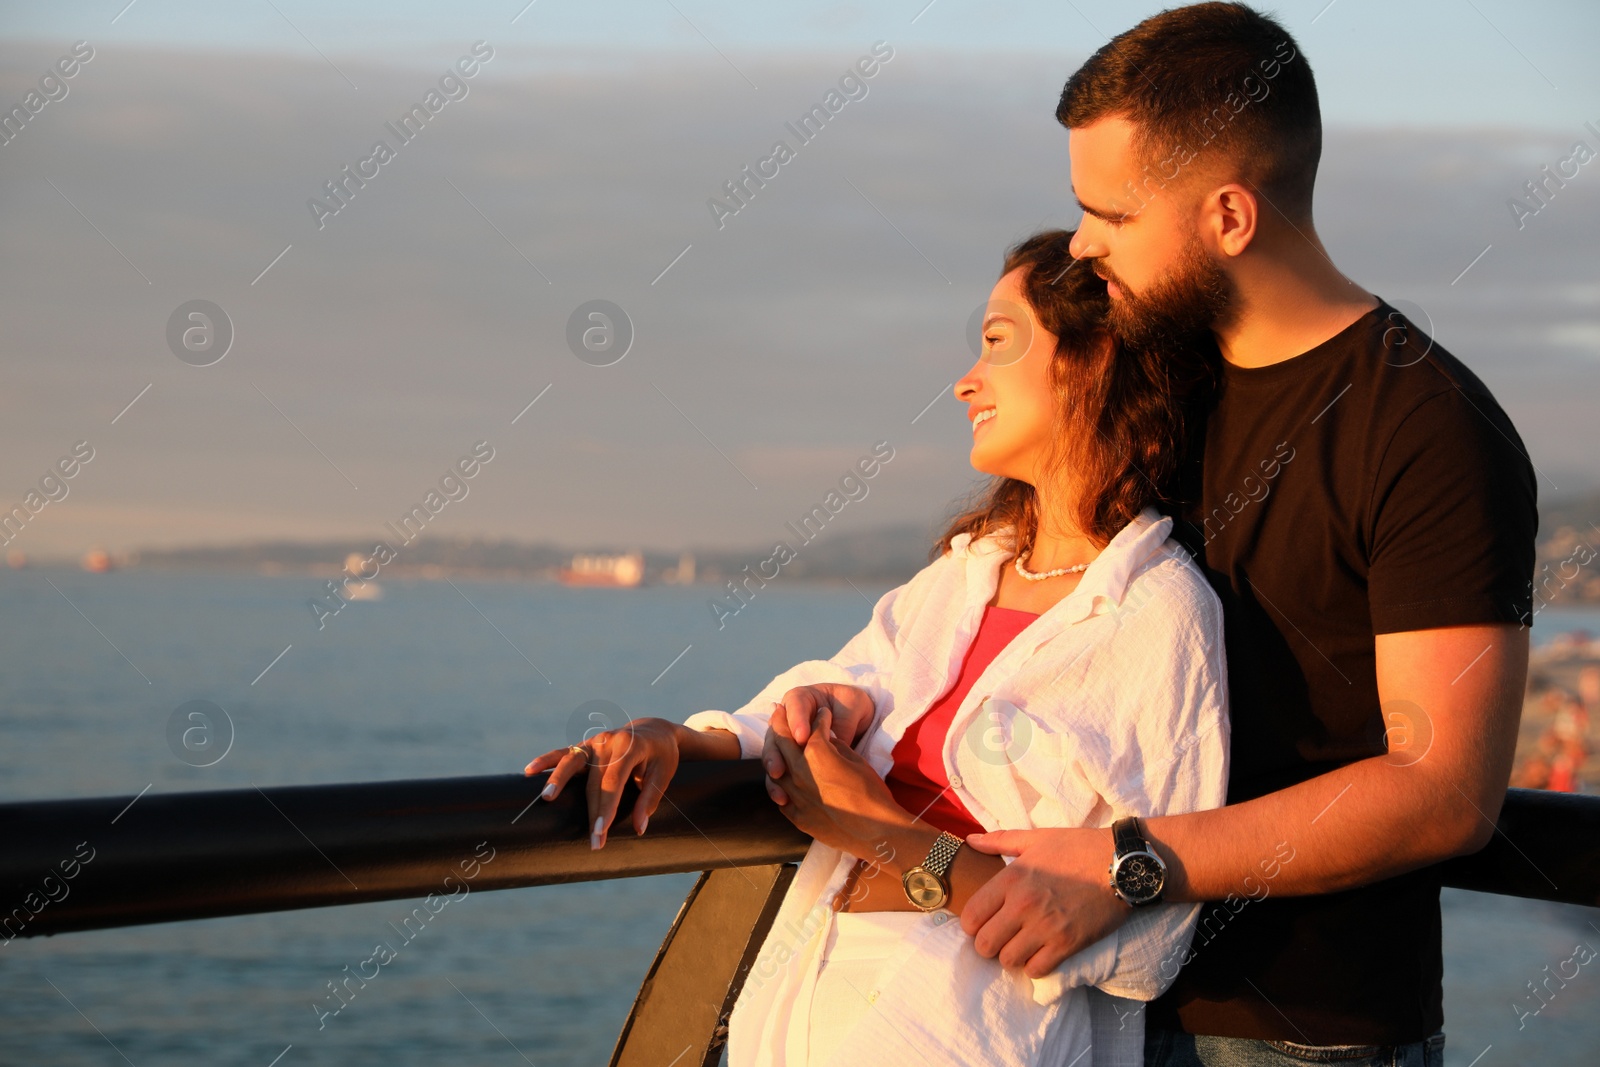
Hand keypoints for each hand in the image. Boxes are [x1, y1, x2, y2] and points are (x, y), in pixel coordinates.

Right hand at [524, 717, 689, 849]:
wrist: (654, 731)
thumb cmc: (661, 756)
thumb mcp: (663, 775)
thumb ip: (649, 800)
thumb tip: (639, 829)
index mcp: (631, 747)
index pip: (614, 781)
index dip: (606, 807)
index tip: (600, 832)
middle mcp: (610, 741)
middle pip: (594, 780)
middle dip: (592, 812)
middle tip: (592, 841)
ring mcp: (595, 741)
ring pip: (573, 761)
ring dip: (558, 780)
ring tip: (546, 798)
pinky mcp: (586, 745)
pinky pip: (564, 752)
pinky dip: (547, 760)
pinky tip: (530, 770)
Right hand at [761, 684, 876, 804]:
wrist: (852, 716)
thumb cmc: (851, 707)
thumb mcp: (853, 708)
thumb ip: (842, 724)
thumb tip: (835, 741)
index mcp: (800, 698)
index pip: (795, 707)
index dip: (797, 722)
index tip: (803, 738)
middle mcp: (786, 718)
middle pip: (774, 734)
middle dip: (776, 752)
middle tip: (780, 768)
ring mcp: (784, 739)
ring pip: (772, 754)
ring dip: (773, 769)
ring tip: (779, 784)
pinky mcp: (787, 758)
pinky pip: (777, 771)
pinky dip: (777, 784)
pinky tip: (782, 798)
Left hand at [765, 707, 911, 857]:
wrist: (877, 832)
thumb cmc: (872, 793)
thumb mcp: (857, 760)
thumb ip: (836, 746)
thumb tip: (826, 738)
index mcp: (817, 754)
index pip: (811, 727)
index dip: (819, 718)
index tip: (822, 714)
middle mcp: (799, 772)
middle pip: (783, 742)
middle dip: (781, 723)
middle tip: (780, 712)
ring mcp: (795, 796)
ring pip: (775, 770)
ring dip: (776, 754)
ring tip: (776, 745)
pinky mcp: (797, 816)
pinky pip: (781, 796)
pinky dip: (781, 784)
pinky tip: (783, 780)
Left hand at [959, 827, 1128, 977]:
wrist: (1121, 864)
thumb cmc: (1078, 848)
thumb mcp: (1036, 838)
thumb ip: (999, 840)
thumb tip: (970, 841)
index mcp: (1012, 879)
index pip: (971, 916)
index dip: (972, 924)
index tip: (982, 922)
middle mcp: (1024, 905)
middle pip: (985, 945)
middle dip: (988, 944)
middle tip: (1000, 937)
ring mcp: (1046, 927)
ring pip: (1008, 960)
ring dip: (1011, 956)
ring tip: (1020, 945)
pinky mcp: (1068, 944)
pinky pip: (1036, 970)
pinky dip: (1035, 965)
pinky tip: (1040, 953)